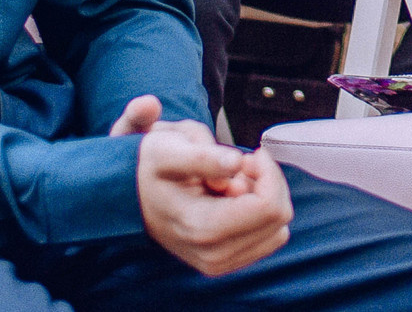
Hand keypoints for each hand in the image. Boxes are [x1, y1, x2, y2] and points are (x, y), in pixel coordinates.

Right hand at [113, 95, 293, 276]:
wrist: (132, 193)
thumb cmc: (151, 166)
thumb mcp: (168, 149)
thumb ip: (202, 156)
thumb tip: (234, 164)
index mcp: (201, 228)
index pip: (268, 206)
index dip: (268, 172)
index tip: (248, 155)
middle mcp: (212, 254)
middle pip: (279, 218)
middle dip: (266, 184)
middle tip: (239, 167)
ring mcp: (218, 262)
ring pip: (277, 229)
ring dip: (263, 199)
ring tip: (231, 184)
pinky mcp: (224, 262)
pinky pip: (267, 238)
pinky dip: (259, 215)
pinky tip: (233, 199)